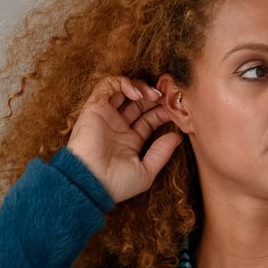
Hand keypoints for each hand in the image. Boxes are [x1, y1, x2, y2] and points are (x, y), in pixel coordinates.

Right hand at [66, 73, 182, 205]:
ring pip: (124, 91)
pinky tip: (136, 94)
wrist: (89, 182)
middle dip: (154, 97)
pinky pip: (107, 85)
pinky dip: (123, 83)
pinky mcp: (94, 107)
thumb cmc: (116, 183)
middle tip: (166, 97)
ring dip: (140, 87)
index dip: (162, 112)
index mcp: (131, 141)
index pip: (150, 119)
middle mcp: (119, 126)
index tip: (175, 110)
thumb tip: (178, 137)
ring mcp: (107, 116)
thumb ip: (162, 153)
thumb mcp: (146, 172)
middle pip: (139, 103)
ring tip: (153, 95)